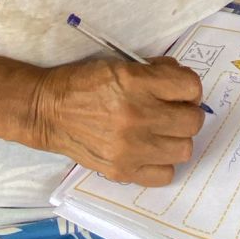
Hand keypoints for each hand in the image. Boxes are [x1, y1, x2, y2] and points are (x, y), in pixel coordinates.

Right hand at [32, 56, 205, 186]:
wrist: (47, 111)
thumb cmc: (83, 83)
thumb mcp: (119, 64)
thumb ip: (155, 72)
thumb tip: (185, 86)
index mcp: (135, 82)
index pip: (190, 87)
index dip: (188, 87)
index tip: (179, 90)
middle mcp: (136, 116)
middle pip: (193, 121)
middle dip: (186, 112)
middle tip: (171, 111)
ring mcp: (130, 148)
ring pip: (184, 149)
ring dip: (176, 139)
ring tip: (160, 132)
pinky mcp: (122, 170)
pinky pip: (165, 174)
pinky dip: (161, 163)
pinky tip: (149, 151)